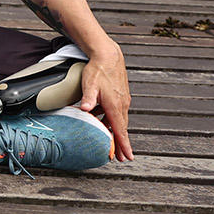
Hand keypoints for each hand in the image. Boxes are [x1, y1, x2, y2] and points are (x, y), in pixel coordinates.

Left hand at [77, 43, 133, 160]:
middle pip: (122, 129)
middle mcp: (122, 104)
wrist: (108, 55)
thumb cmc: (98, 70)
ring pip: (119, 120)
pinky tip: (102, 121)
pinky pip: (117, 112)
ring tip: (113, 143)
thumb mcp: (89, 84)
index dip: (123, 144)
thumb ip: (88, 98)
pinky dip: (112, 120)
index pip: (120, 130)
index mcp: (115, 105)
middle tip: (122, 158)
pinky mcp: (120, 96)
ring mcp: (122, 100)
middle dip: (122, 144)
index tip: (128, 156)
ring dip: (116, 132)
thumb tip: (85, 109)